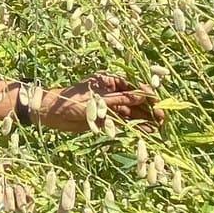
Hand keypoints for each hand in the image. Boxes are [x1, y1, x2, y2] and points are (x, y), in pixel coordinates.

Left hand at [38, 75, 163, 131]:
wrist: (51, 114)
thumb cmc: (71, 101)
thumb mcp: (97, 100)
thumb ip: (120, 100)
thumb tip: (141, 97)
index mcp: (110, 80)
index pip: (133, 87)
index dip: (147, 95)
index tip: (158, 104)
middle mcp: (112, 92)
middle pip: (135, 100)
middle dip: (150, 109)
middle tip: (162, 119)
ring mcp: (110, 106)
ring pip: (132, 112)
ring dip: (144, 120)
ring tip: (158, 129)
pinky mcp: (106, 119)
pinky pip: (124, 122)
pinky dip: (134, 127)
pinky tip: (146, 132)